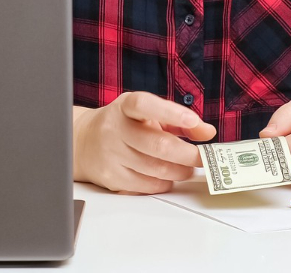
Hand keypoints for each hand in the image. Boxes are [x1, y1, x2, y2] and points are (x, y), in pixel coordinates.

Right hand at [73, 91, 216, 193]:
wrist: (84, 142)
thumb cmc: (122, 125)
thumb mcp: (147, 114)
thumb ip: (179, 120)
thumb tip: (207, 132)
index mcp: (125, 108)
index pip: (145, 105)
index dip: (170, 112)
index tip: (193, 120)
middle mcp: (115, 129)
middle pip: (158, 145)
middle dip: (188, 154)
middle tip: (203, 157)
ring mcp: (112, 155)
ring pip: (156, 169)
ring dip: (180, 171)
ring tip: (187, 167)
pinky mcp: (112, 177)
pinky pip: (147, 185)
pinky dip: (164, 183)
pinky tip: (167, 176)